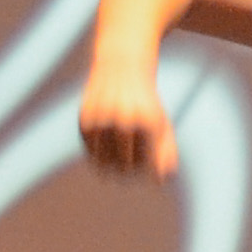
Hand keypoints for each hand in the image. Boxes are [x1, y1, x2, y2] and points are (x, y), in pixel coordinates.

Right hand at [77, 54, 179, 180]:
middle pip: (125, 167)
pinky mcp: (85, 119)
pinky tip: (103, 149)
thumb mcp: (161, 124)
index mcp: (148, 125)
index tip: (144, 165)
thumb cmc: (146, 104)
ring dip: (109, 168)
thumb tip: (158, 183)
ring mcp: (102, 121)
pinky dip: (95, 155)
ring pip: (103, 163)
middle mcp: (124, 122)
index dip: (145, 171)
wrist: (121, 68)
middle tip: (128, 168)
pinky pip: (90, 150)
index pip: (147, 165)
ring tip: (116, 162)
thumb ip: (166, 154)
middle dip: (127, 173)